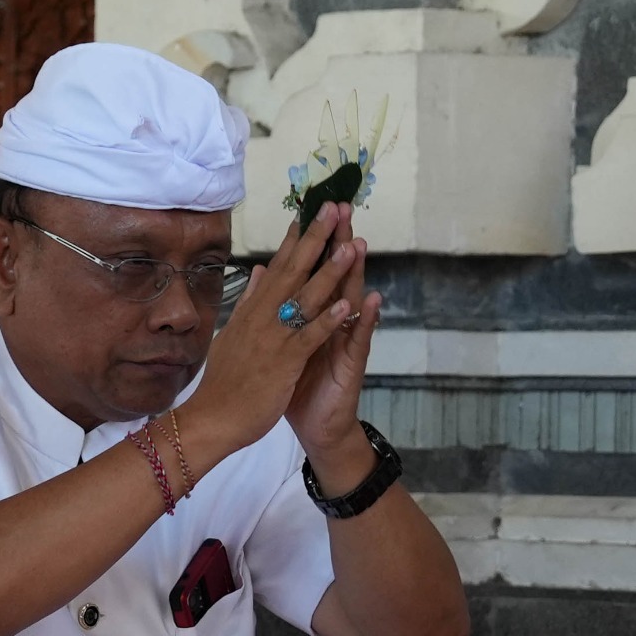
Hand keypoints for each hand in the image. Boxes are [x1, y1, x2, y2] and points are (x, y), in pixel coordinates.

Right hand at [183, 202, 363, 469]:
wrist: (212, 419)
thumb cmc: (225, 381)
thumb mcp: (233, 334)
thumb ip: (249, 301)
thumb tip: (260, 271)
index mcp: (252, 311)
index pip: (278, 267)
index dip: (296, 239)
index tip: (311, 212)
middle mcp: (262, 318)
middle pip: (294, 271)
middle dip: (316, 239)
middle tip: (335, 208)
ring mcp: (273, 338)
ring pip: (305, 299)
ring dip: (329, 272)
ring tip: (351, 246)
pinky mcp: (284, 362)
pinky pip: (309, 337)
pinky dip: (327, 320)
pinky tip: (346, 303)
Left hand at [287, 209, 380, 485]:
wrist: (316, 426)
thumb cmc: (299, 384)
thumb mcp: (282, 343)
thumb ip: (278, 308)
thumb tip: (265, 274)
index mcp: (309, 316)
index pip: (309, 272)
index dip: (308, 243)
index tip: (304, 210)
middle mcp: (330, 322)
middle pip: (332, 275)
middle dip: (334, 243)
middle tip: (338, 208)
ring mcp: (343, 341)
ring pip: (350, 300)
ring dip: (354, 273)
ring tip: (358, 242)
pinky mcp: (351, 364)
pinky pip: (358, 339)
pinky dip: (363, 320)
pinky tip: (370, 299)